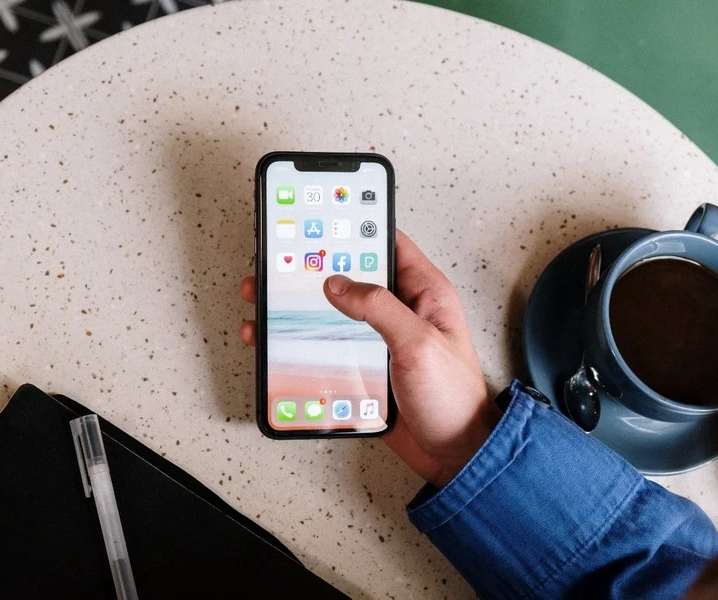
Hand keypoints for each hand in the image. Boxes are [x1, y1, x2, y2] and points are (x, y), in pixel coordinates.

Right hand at [239, 230, 499, 487]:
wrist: (454, 454)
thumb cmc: (453, 398)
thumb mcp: (419, 343)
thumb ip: (379, 308)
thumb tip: (338, 283)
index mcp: (423, 293)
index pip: (387, 244)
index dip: (355, 228)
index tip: (320, 221)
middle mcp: (399, 311)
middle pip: (348, 278)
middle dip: (312, 270)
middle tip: (277, 263)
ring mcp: (378, 340)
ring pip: (331, 313)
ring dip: (298, 308)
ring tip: (263, 301)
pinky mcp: (363, 367)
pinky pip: (326, 347)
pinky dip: (300, 343)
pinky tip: (277, 344)